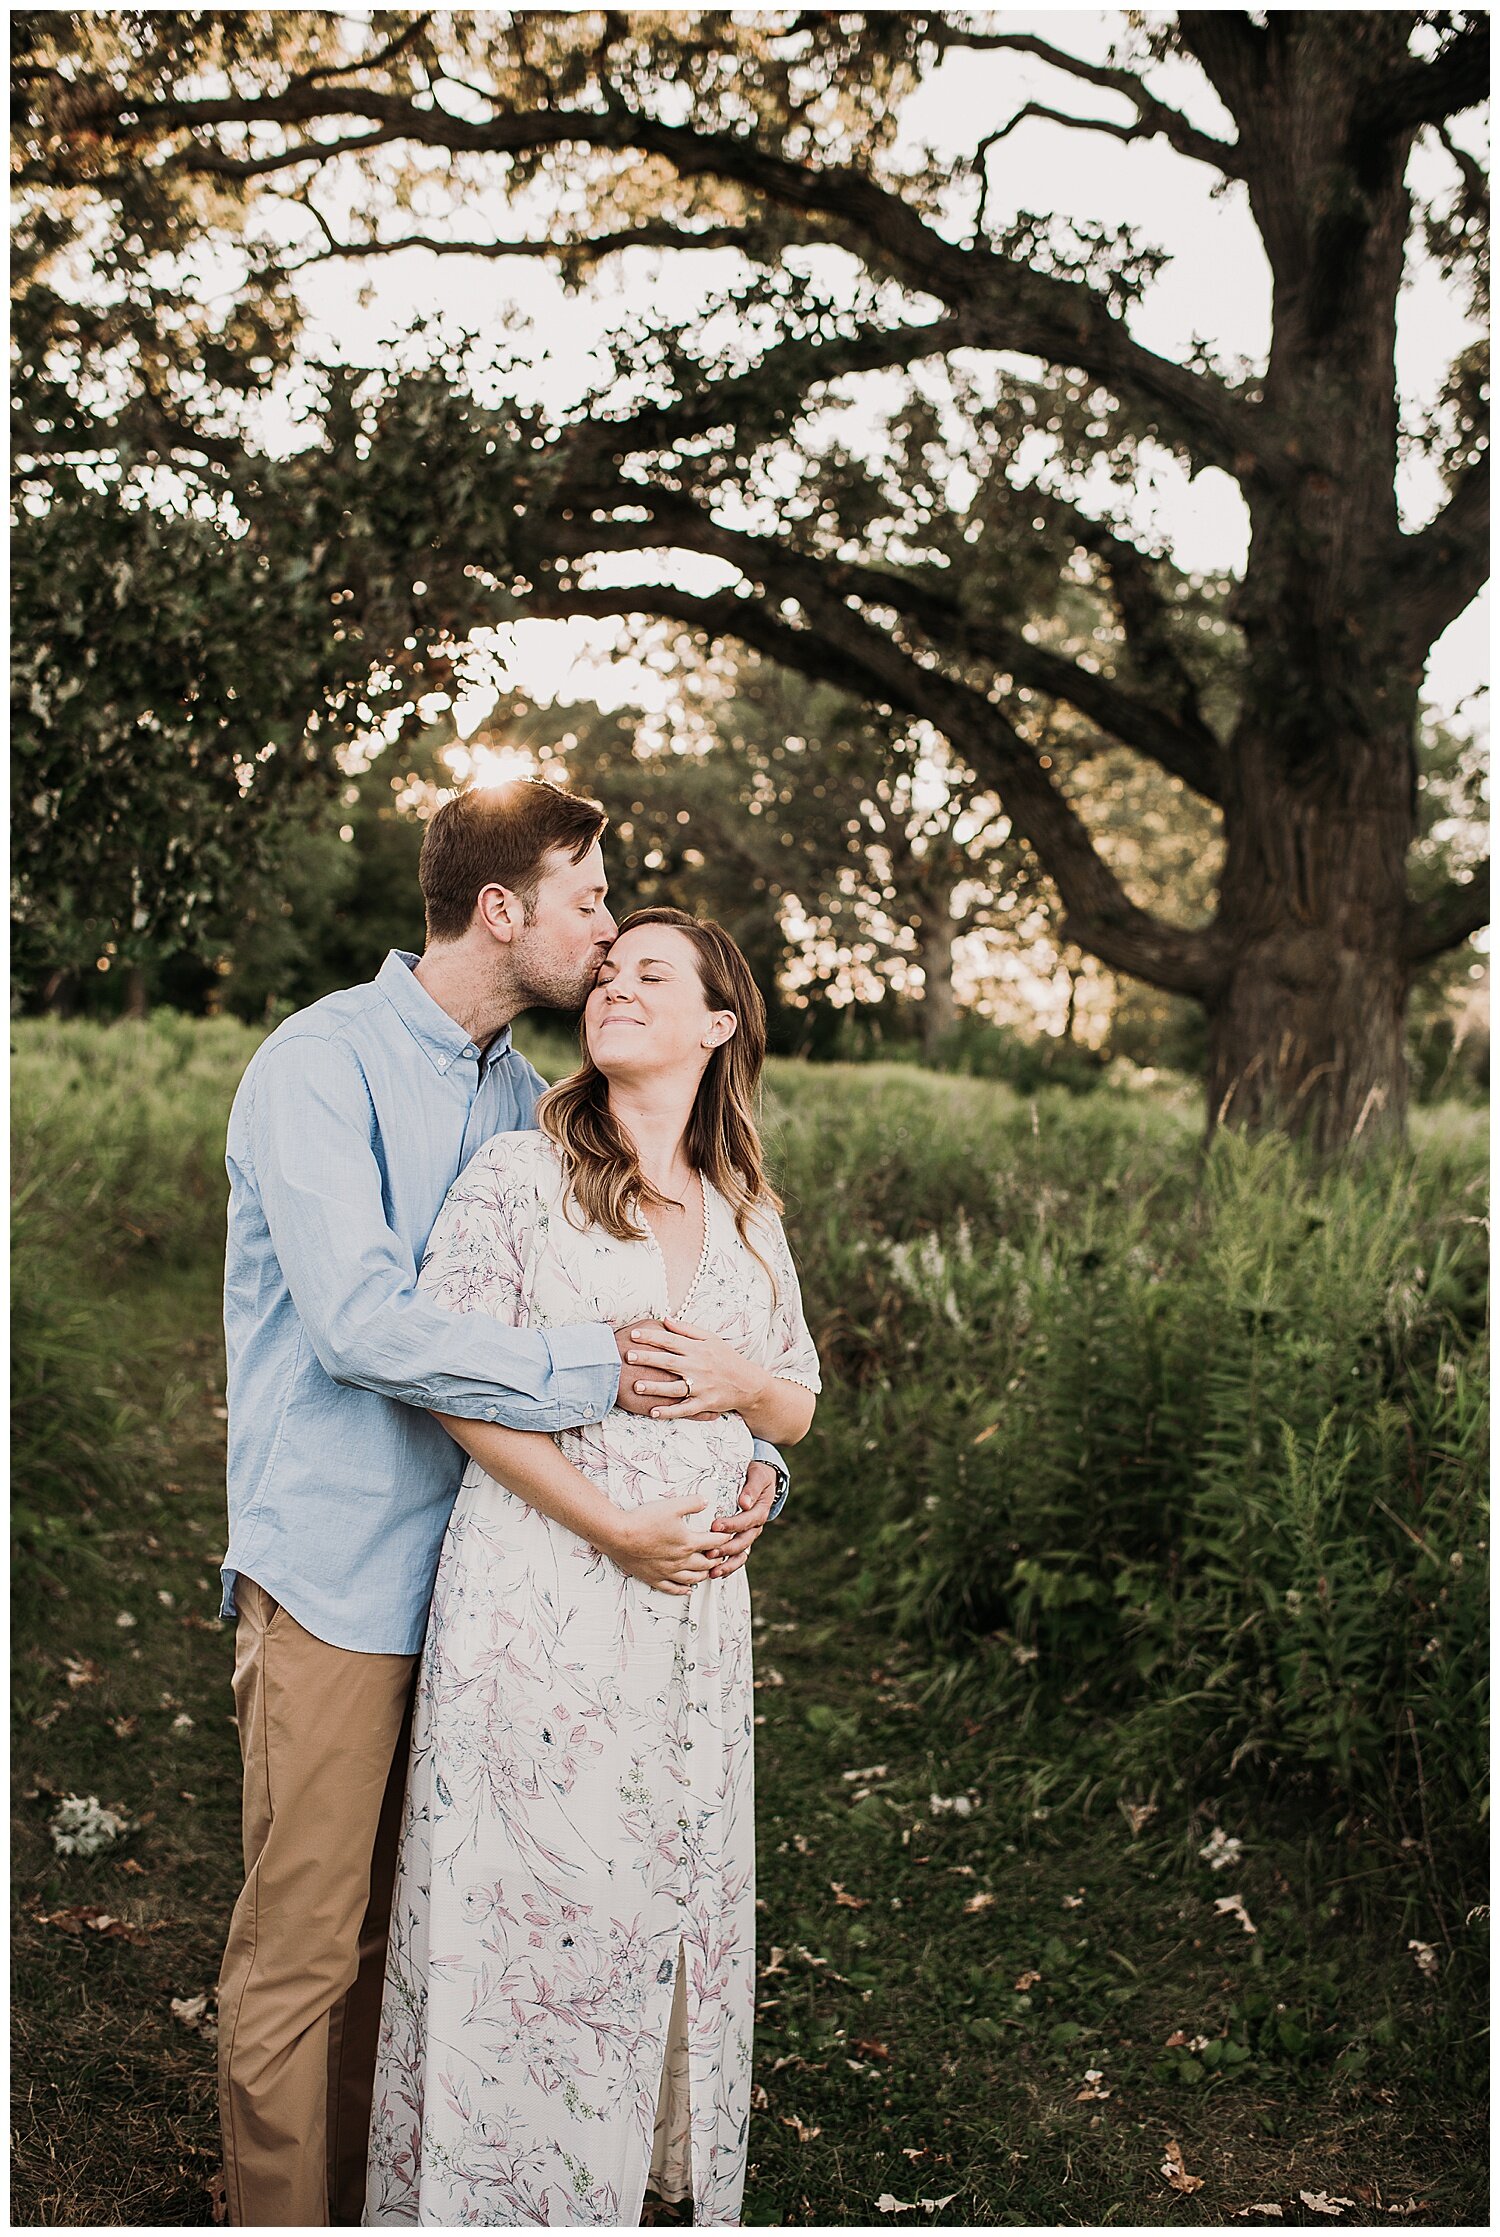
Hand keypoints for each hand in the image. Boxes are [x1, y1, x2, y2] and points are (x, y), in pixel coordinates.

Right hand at [603, 1499, 723, 1595]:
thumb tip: (706, 1501)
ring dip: (704, 1574)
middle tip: (719, 1553)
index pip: (715, 1542)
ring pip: (693, 1578)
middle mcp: (681, 1561)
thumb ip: (692, 1503)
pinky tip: (688, 1590)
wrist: (618, 1535)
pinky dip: (683, 1590)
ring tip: (708, 1571)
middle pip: (707, 1563)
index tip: (727, 1535)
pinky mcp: (654, 1578)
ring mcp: (668, 1572)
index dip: (724, 1538)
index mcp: (688, 1542)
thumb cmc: (644, 1519)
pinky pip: (673, 1589)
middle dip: (716, 1558)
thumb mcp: (672, 1505)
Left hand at [619, 1318, 769, 1420]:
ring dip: (655, 1387)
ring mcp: (701, 1387)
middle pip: (668, 1362)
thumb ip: (687, 1329)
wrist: (748, 1383)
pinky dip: (669, 1411)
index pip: (671, 1340)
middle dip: (648, 1358)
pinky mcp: (704, 1404)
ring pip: (674, 1388)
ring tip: (637, 1386)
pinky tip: (653, 1412)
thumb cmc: (726, 1358)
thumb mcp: (710, 1339)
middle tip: (628, 1356)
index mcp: (697, 1349)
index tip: (634, 1334)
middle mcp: (698, 1367)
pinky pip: (684, 1409)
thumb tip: (665, 1319)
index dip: (652, 1337)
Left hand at [707, 1461, 776, 1577]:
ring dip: (727, 1564)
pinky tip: (715, 1574)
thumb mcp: (758, 1476)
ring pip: (741, 1554)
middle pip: (743, 1541)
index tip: (716, 1526)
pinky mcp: (741, 1539)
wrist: (761, 1480)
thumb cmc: (758, 1476)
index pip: (747, 1521)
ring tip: (713, 1572)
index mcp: (760, 1511)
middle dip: (726, 1548)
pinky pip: (737, 1557)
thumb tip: (744, 1502)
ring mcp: (749, 1535)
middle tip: (709, 1552)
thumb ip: (752, 1489)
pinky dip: (728, 1566)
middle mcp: (755, 1526)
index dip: (732, 1525)